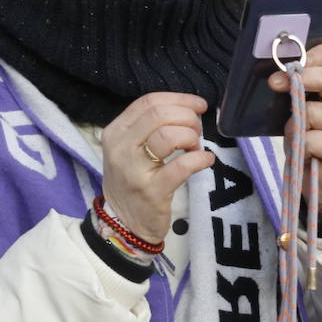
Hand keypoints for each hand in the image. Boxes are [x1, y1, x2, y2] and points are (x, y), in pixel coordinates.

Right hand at [100, 93, 216, 243]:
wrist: (123, 222)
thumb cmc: (132, 180)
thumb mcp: (129, 148)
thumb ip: (149, 127)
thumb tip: (186, 109)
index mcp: (116, 131)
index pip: (148, 102)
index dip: (179, 99)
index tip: (198, 105)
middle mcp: (121, 147)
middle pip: (159, 114)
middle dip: (187, 117)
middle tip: (197, 131)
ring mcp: (134, 169)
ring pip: (169, 135)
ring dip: (191, 137)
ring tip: (195, 147)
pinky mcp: (151, 191)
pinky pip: (182, 165)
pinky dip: (201, 158)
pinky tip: (205, 160)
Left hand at [267, 43, 321, 218]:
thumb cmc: (311, 140)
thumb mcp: (301, 111)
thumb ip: (297, 92)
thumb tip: (277, 75)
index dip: (319, 53)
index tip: (294, 62)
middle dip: (301, 79)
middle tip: (275, 83)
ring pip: (312, 113)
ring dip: (295, 126)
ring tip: (300, 138)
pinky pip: (310, 139)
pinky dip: (300, 146)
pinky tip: (307, 154)